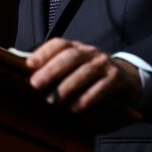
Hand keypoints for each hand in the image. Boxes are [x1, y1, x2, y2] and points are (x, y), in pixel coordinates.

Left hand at [25, 38, 141, 111]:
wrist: (126, 78)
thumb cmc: (91, 75)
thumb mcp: (75, 67)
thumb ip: (54, 69)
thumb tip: (26, 75)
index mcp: (77, 48)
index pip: (60, 44)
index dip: (44, 52)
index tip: (29, 64)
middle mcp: (91, 53)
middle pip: (71, 56)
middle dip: (52, 69)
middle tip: (36, 84)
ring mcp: (105, 65)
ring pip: (85, 72)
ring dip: (67, 86)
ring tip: (52, 100)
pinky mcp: (116, 79)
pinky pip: (101, 87)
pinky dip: (87, 98)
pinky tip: (75, 108)